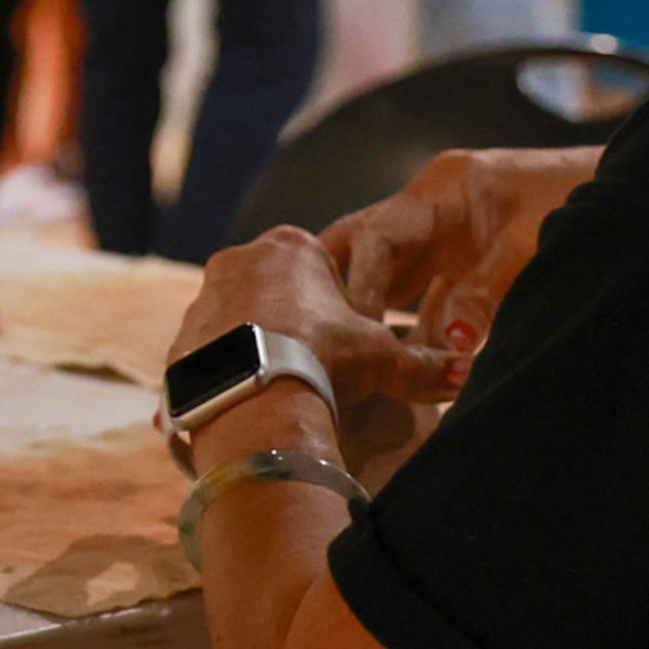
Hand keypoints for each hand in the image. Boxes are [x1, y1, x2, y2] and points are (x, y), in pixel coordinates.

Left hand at [167, 226, 458, 416]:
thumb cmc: (327, 361)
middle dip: (293, 322)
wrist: (256, 402)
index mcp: (290, 246)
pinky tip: (249, 402)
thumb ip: (426, 364)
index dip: (339, 303)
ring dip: (256, 345)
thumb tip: (468, 373)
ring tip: (281, 389)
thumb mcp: (385, 359)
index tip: (346, 338)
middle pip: (274, 289)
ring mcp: (201, 299)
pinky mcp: (180, 340)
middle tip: (314, 365)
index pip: (320, 266)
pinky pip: (209, 355)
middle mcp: (236, 261)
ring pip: (237, 320)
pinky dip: (227, 375)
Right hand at [322, 147, 598, 357]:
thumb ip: (485, 295)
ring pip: (391, 274)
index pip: (376, 236)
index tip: (353, 330)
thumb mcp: (530, 249)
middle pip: (364, 247)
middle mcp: (430, 208)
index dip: (361, 283)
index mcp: (439, 190)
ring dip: (379, 312)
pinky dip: (416, 326)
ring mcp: (445, 234)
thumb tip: (449, 345)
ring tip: (358, 359)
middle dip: (343, 288)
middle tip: (328, 337)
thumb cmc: (582, 203)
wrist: (634, 194)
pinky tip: (407, 363)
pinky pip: (424, 295)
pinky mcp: (464, 261)